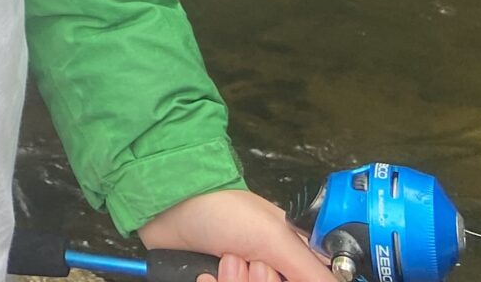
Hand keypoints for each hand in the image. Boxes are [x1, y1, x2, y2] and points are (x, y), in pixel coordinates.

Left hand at [139, 189, 336, 281]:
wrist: (167, 207)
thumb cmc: (222, 209)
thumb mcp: (276, 238)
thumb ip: (313, 271)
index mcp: (294, 257)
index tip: (281, 274)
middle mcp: (272, 271)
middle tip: (251, 263)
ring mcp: (243, 279)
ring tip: (224, 260)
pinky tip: (206, 273)